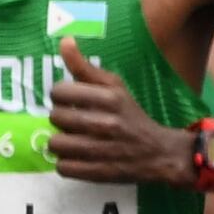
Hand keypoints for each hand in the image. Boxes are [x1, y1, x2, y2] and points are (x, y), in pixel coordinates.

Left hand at [48, 39, 192, 189]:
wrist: (159, 152)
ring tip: (77, 141)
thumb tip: (64, 40)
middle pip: (54, 117)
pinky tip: (80, 158)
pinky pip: (62, 167)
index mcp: (109, 97)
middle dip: (62, 120)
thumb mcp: (114, 87)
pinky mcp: (97, 172)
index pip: (58, 92)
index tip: (72, 101)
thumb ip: (85, 67)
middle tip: (77, 123)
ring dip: (62, 143)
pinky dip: (68, 164)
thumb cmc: (130, 115)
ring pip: (54, 144)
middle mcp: (105, 122)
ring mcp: (101, 149)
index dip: (61, 97)